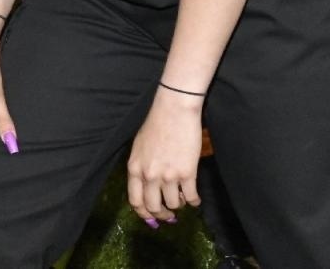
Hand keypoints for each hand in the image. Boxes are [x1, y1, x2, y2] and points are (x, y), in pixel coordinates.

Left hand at [125, 87, 204, 223]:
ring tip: (182, 199)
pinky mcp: (187, 173)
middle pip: (153, 207)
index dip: (144, 213)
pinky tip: (195, 199)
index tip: (151, 218)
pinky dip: (194, 201)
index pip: (135, 200)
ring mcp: (168, 175)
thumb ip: (140, 168)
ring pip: (173, 204)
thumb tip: (147, 188)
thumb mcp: (139, 148)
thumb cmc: (156, 125)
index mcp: (134, 168)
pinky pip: (191, 197)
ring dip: (179, 205)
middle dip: (162, 215)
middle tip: (169, 216)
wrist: (173, 111)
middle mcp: (149, 175)